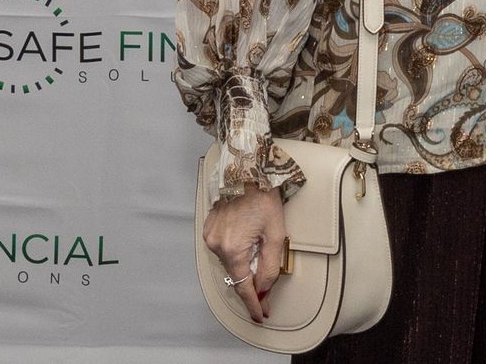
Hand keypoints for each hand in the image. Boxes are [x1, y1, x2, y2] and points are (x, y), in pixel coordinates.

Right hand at [203, 181, 285, 322]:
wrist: (245, 170)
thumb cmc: (263, 197)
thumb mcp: (276, 232)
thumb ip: (270, 265)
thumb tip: (263, 287)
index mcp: (233, 248)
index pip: (243, 286)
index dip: (253, 303)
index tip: (259, 315)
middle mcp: (217, 245)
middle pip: (236, 274)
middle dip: (252, 283)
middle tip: (266, 292)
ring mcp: (210, 237)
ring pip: (230, 262)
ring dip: (244, 264)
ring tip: (260, 251)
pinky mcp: (209, 229)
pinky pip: (224, 249)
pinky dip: (236, 252)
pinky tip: (248, 240)